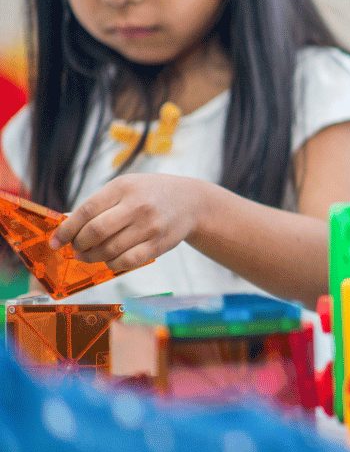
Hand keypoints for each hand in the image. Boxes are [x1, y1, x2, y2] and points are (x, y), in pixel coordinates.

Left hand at [51, 174, 208, 270]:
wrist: (191, 202)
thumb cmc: (151, 194)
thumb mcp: (125, 187)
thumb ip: (98, 204)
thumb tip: (66, 225)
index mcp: (124, 188)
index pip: (86, 211)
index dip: (67, 230)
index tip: (56, 241)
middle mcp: (137, 206)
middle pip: (95, 232)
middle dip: (79, 245)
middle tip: (76, 249)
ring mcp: (150, 226)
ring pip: (109, 250)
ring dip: (93, 257)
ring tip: (89, 255)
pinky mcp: (158, 244)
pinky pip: (127, 261)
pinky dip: (112, 264)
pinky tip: (110, 259)